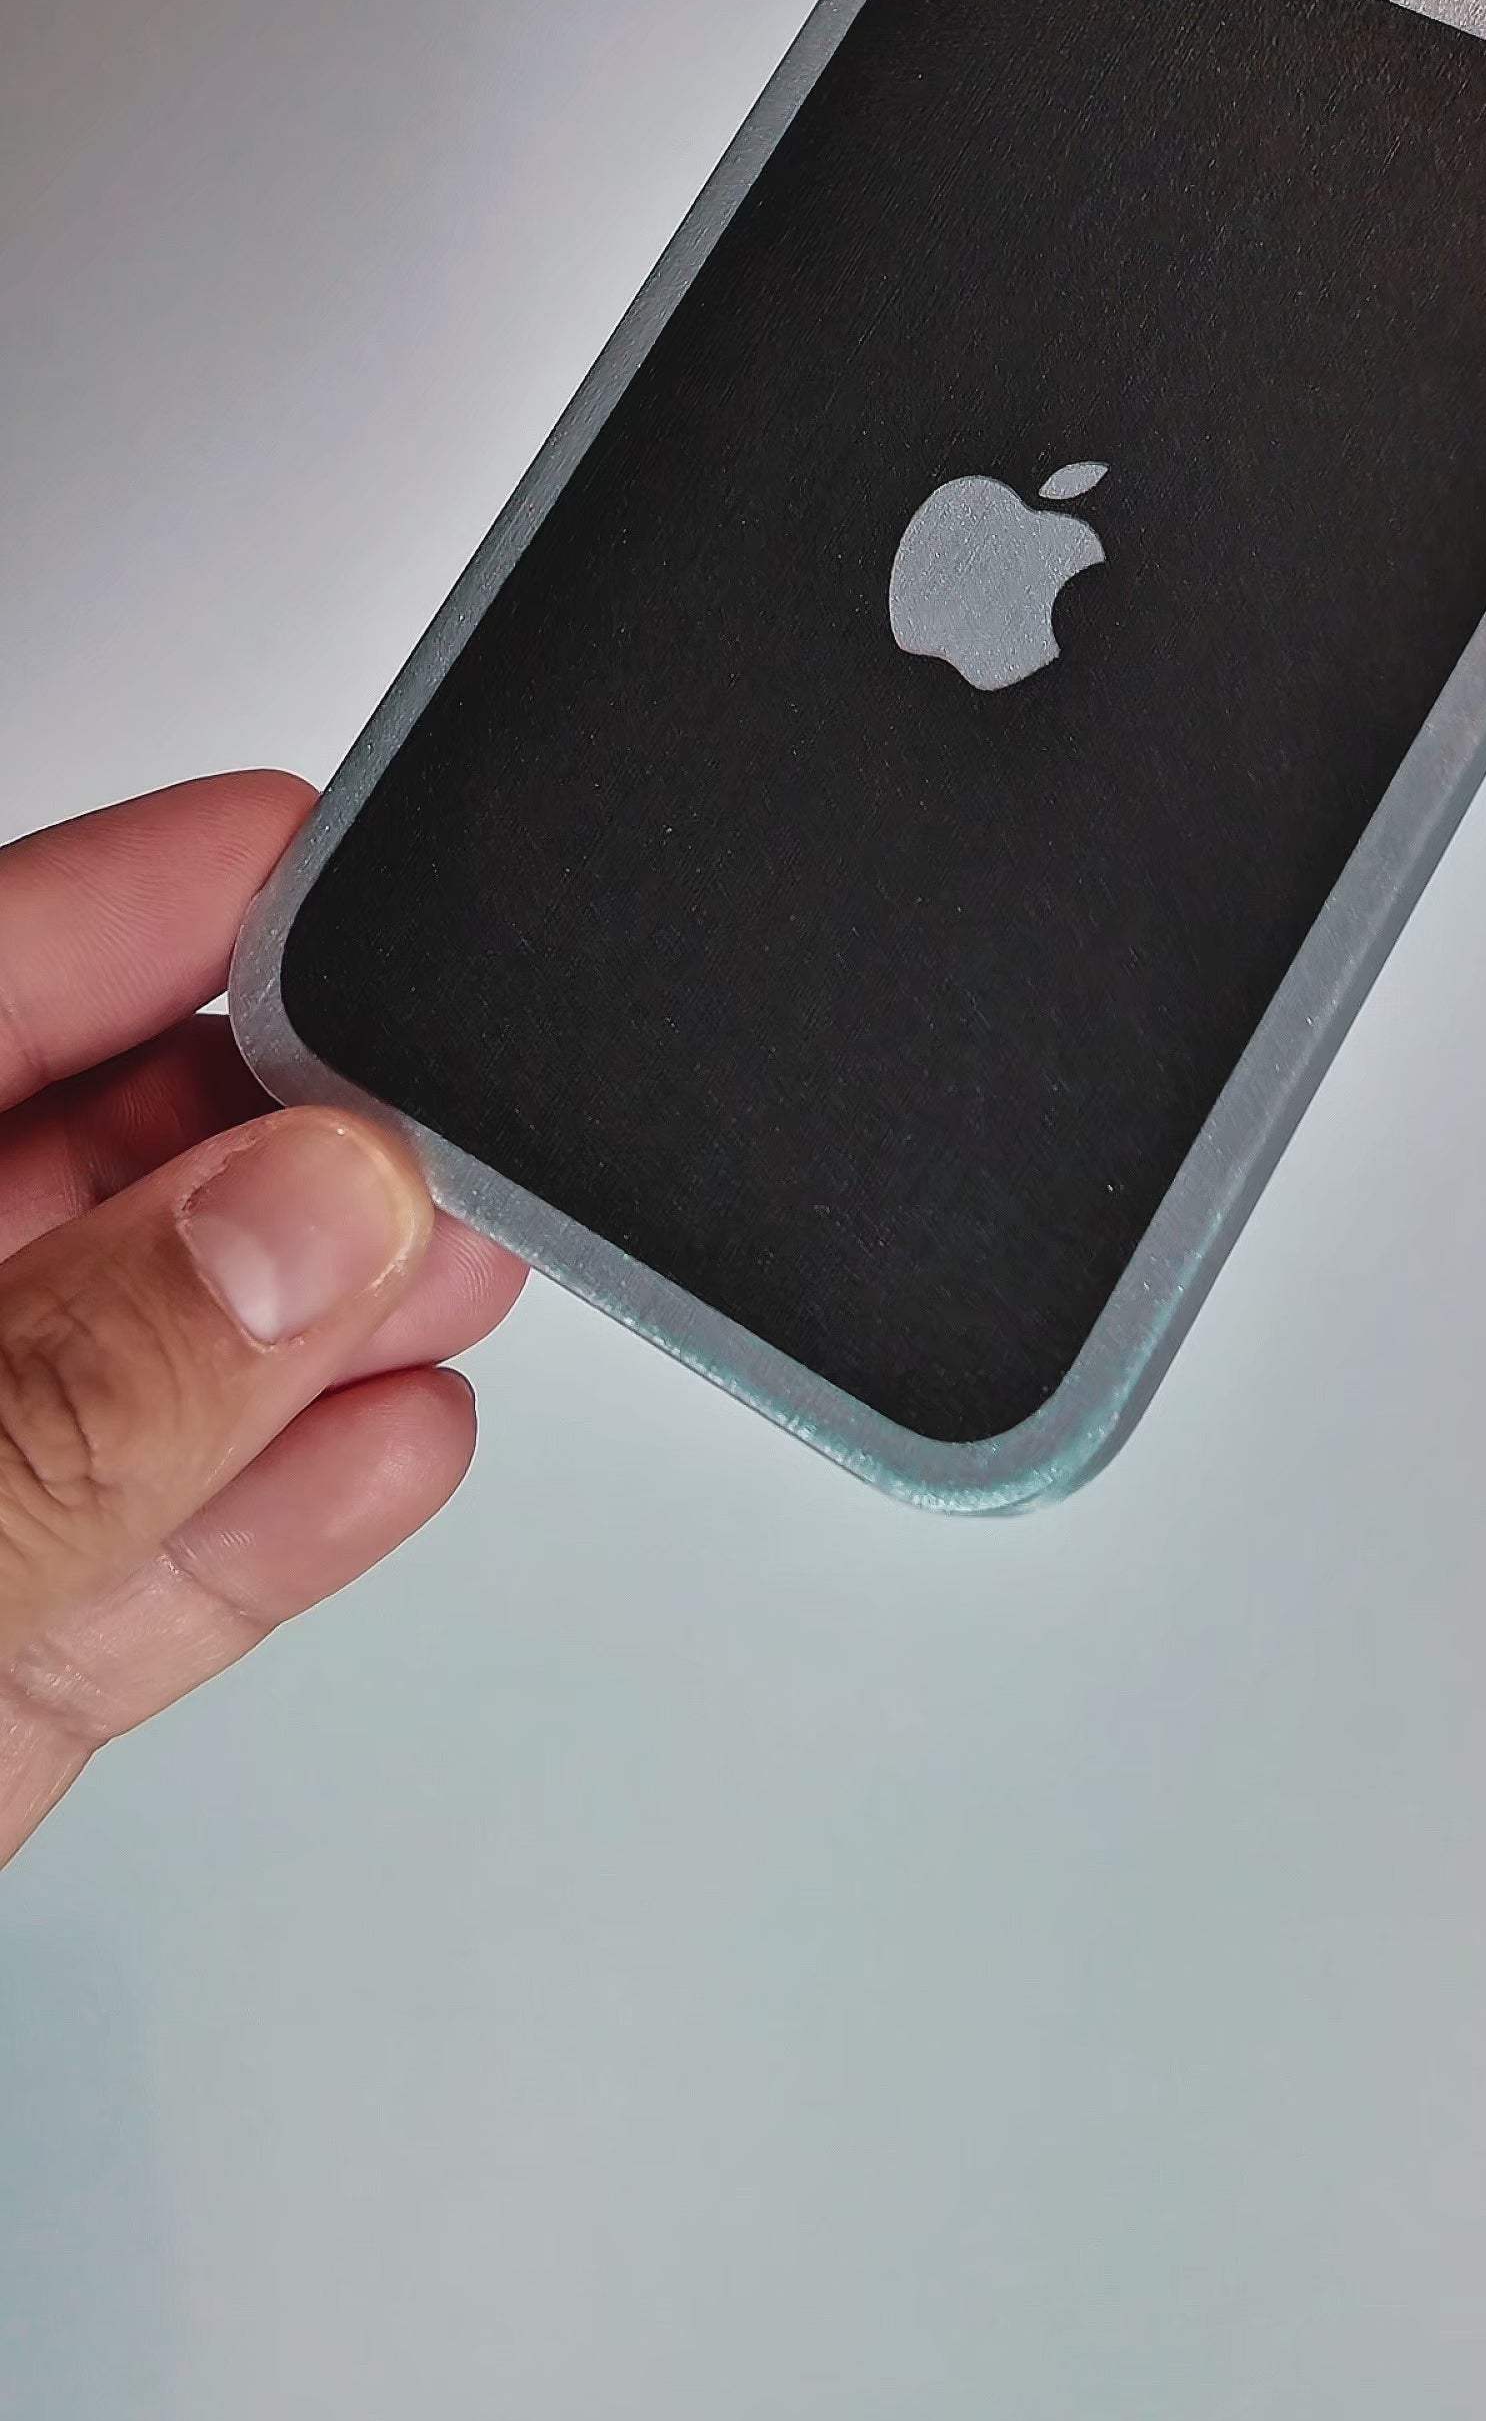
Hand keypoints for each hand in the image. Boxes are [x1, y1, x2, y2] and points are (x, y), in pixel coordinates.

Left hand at [0, 772, 524, 1865]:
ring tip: (502, 1255)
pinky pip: (151, 1551)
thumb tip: (320, 1215)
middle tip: (498, 1115)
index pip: (16, 958)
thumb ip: (78, 1387)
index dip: (221, 893)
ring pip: (161, 1354)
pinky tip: (408, 1444)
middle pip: (119, 1145)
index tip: (405, 869)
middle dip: (323, 1118)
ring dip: (342, 1310)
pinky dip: (286, 1510)